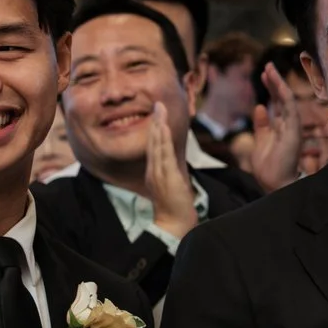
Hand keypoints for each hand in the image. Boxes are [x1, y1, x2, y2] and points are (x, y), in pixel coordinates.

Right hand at [145, 105, 200, 241]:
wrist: (174, 223)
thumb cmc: (175, 206)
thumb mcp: (172, 184)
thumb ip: (171, 172)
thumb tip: (174, 161)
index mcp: (154, 171)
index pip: (154, 146)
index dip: (155, 129)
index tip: (158, 114)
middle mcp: (154, 170)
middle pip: (153, 142)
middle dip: (156, 122)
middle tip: (158, 104)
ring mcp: (159, 173)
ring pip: (157, 146)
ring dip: (158, 127)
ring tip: (160, 111)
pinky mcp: (167, 178)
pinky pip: (164, 156)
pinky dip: (163, 142)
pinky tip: (164, 130)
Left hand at [244, 63, 304, 191]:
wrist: (275, 183)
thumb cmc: (268, 167)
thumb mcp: (260, 141)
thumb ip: (261, 125)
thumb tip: (259, 107)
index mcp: (280, 128)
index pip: (277, 104)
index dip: (270, 88)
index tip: (263, 74)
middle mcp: (288, 125)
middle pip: (282, 98)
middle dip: (274, 82)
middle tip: (266, 67)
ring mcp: (292, 126)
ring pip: (286, 99)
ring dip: (278, 83)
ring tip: (269, 69)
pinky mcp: (294, 129)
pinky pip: (290, 107)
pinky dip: (283, 93)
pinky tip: (276, 81)